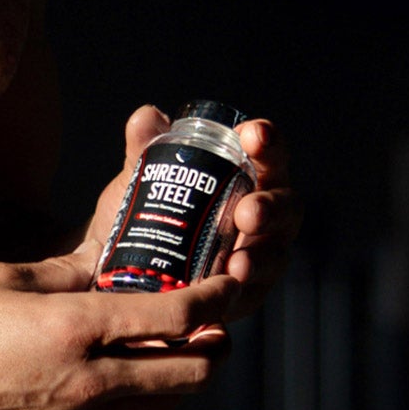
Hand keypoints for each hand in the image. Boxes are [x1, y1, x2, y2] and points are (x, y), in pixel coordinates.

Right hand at [0, 259, 234, 409]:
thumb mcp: (5, 280)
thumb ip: (64, 272)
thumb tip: (103, 262)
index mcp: (74, 328)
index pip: (172, 317)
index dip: (213, 300)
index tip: (229, 285)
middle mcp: (89, 379)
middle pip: (191, 371)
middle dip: (215, 346)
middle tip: (215, 323)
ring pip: (168, 401)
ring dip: (186, 374)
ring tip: (183, 347)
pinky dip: (149, 395)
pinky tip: (136, 372)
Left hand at [64, 105, 300, 319]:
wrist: (123, 266)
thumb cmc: (149, 213)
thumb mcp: (142, 180)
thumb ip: (145, 150)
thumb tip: (146, 117)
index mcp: (246, 176)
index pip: (268, 153)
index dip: (268, 142)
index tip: (253, 135)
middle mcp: (263, 214)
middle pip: (285, 206)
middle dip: (271, 207)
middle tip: (247, 213)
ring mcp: (258, 255)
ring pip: (275, 253)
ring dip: (260, 257)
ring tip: (236, 265)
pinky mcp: (246, 292)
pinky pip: (253, 293)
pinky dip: (241, 290)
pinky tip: (226, 289)